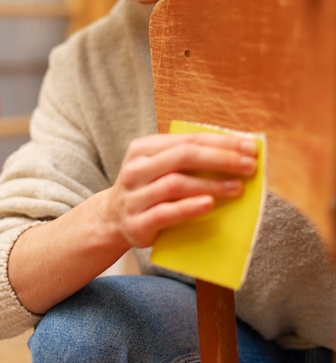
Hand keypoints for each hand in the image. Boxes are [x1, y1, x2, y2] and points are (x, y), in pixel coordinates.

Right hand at [105, 132, 257, 248]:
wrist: (112, 220)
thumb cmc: (148, 189)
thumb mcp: (159, 167)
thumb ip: (188, 159)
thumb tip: (236, 154)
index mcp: (144, 148)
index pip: (188, 139)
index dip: (221, 142)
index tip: (250, 147)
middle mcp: (136, 168)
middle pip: (183, 156)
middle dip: (220, 159)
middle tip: (250, 166)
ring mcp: (134, 196)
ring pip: (176, 184)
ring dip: (211, 185)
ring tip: (237, 188)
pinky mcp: (137, 222)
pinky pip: (166, 213)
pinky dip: (189, 207)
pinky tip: (210, 205)